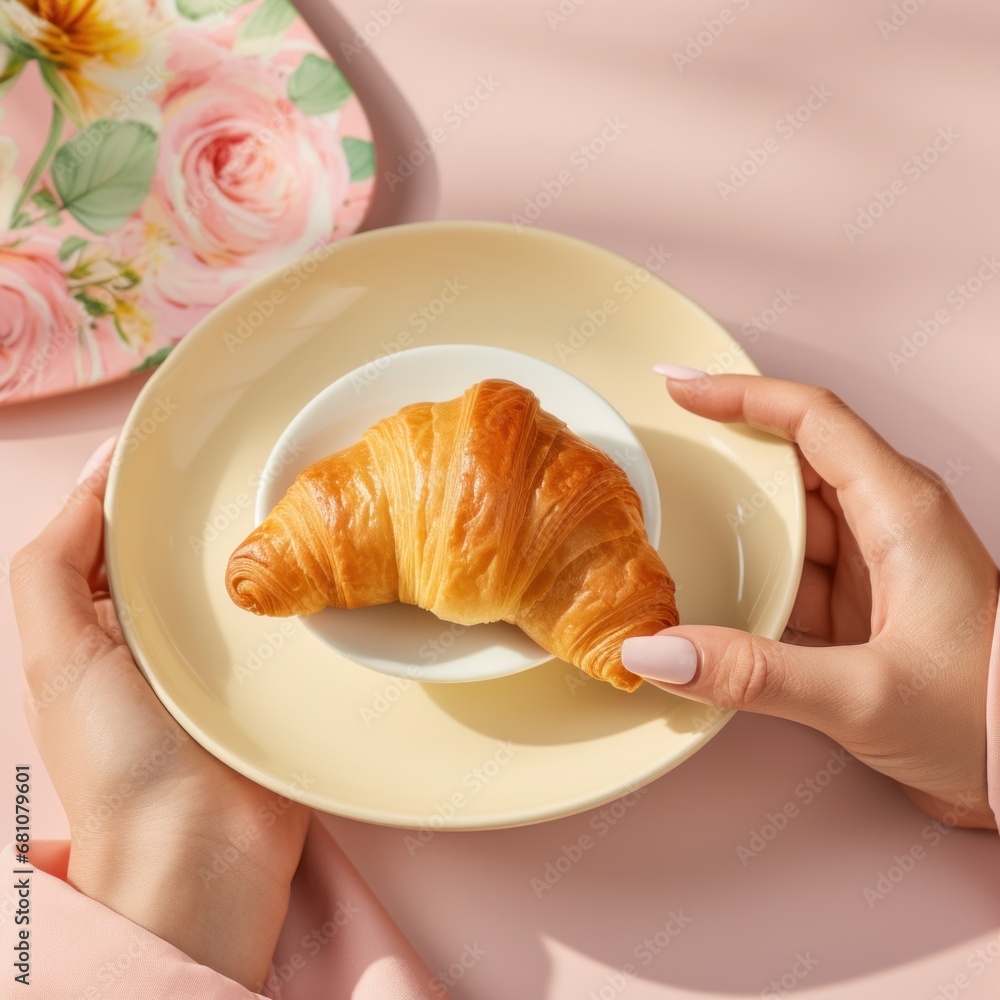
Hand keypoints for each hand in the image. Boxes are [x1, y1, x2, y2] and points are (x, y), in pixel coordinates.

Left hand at [11, 442, 309, 990]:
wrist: (205, 849)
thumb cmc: (121, 759)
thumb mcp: (57, 657)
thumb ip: (49, 571)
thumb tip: (88, 489)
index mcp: (99, 632)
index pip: (110, 541)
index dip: (129, 493)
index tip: (169, 443)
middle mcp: (160, 639)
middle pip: (177, 553)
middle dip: (199, 508)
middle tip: (238, 461)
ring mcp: (224, 656)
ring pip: (236, 574)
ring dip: (254, 539)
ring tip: (285, 491)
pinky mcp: (276, 673)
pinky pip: (283, 611)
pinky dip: (292, 580)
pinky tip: (312, 551)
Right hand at [622, 372, 998, 828]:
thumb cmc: (986, 721)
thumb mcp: (864, 696)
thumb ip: (753, 673)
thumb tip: (654, 651)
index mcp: (902, 510)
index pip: (810, 418)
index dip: (740, 394)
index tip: (679, 388)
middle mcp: (891, 522)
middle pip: (794, 459)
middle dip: (727, 449)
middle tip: (663, 445)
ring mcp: (878, 563)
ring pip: (791, 518)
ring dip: (734, 518)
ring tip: (671, 517)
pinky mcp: (866, 604)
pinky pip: (795, 567)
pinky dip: (751, 571)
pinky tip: (714, 588)